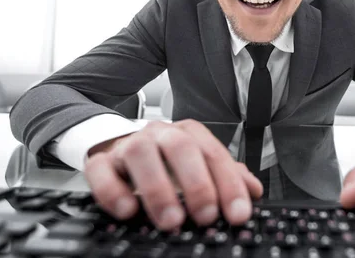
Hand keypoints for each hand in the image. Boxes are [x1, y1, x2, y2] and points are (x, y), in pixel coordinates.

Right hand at [84, 120, 261, 230]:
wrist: (119, 146)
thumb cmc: (166, 161)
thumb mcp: (199, 166)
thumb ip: (227, 176)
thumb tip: (254, 190)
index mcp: (188, 134)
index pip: (213, 153)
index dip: (229, 184)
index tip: (238, 213)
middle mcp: (160, 134)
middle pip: (180, 147)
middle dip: (197, 183)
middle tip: (206, 216)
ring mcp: (128, 145)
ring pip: (141, 154)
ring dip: (158, 188)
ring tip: (172, 220)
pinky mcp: (100, 161)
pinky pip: (101, 171)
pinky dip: (113, 191)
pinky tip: (129, 211)